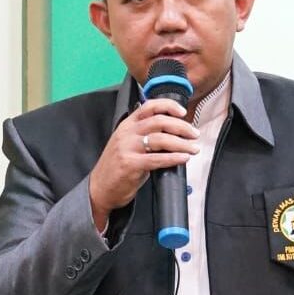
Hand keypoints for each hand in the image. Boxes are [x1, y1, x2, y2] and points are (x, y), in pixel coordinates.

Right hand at [89, 99, 199, 230]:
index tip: (183, 112)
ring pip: (161, 139)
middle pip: (159, 121)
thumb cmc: (117, 167)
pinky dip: (174, 157)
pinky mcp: (130, 165)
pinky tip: (184, 158)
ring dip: (182, 143)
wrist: (99, 189)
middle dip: (182, 126)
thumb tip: (173, 132)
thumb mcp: (128, 144)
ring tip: (193, 148)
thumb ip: (145, 135)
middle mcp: (126, 133)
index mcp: (127, 125)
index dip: (168, 106)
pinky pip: (157, 159)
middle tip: (194, 134)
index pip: (149, 106)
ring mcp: (127, 148)